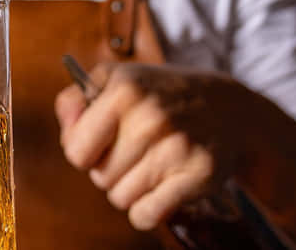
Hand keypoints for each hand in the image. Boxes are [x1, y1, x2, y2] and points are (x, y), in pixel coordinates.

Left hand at [55, 63, 252, 230]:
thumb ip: (75, 100)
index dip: (84, 151)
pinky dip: (148, 208)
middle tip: (134, 149)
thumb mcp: (116, 79)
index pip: (76, 151)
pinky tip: (162, 185)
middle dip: (110, 168)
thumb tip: (66, 133)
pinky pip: (146, 215)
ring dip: (131, 187)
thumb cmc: (160, 95)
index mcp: (124, 89)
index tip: (101, 141)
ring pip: (121, 198)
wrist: (228, 107)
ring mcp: (176, 147)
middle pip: (99, 178)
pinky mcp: (198, 175)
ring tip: (151, 162)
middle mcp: (150, 117)